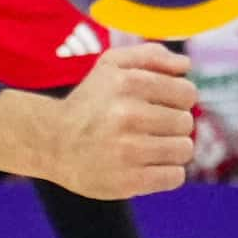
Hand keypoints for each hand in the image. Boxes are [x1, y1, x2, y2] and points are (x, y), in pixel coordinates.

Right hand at [37, 43, 198, 197]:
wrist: (51, 142)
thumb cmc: (89, 103)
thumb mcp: (110, 66)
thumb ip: (149, 56)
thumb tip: (185, 66)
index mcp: (127, 82)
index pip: (187, 93)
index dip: (175, 100)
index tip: (155, 106)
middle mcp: (127, 114)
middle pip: (186, 122)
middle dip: (170, 125)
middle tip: (145, 129)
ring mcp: (127, 150)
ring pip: (184, 149)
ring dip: (170, 150)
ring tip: (146, 148)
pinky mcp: (128, 181)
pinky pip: (175, 176)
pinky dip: (165, 173)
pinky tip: (144, 166)